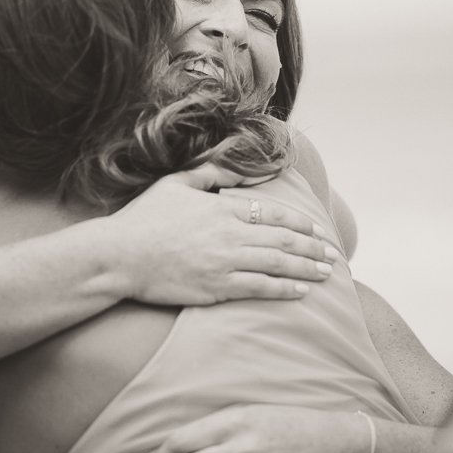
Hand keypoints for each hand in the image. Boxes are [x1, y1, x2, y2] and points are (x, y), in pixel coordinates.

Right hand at [109, 164, 341, 304]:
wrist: (119, 256)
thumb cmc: (144, 218)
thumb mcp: (176, 183)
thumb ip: (211, 172)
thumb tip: (239, 161)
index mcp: (222, 207)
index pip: (273, 213)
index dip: (300, 222)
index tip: (318, 229)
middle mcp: (229, 234)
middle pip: (283, 239)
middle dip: (312, 247)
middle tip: (332, 254)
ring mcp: (224, 262)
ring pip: (277, 265)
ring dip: (306, 269)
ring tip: (325, 273)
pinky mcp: (216, 288)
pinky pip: (259, 289)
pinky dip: (284, 289)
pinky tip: (301, 290)